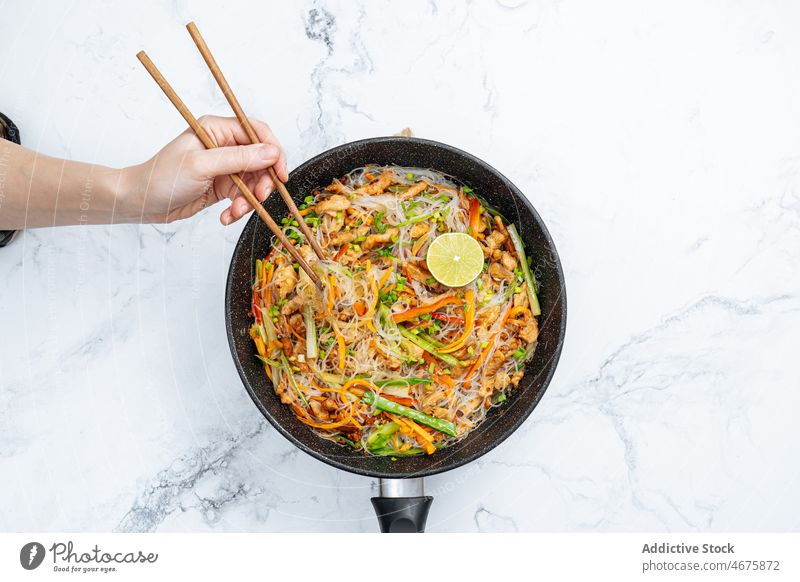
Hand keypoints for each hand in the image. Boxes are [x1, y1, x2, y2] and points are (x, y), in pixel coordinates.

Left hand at [125, 115, 288, 223]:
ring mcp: (223, 167)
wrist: (141, 202)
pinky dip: (239, 209)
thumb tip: (271, 153)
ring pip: (254, 182)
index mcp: (218, 129)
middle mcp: (223, 145)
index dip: (274, 152)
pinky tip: (226, 217)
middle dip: (262, 182)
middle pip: (261, 160)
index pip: (258, 133)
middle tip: (259, 197)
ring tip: (235, 211)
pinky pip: (242, 197)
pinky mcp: (222, 187)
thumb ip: (240, 158)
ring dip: (249, 200)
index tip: (281, 174)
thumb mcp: (203, 165)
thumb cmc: (162, 177)